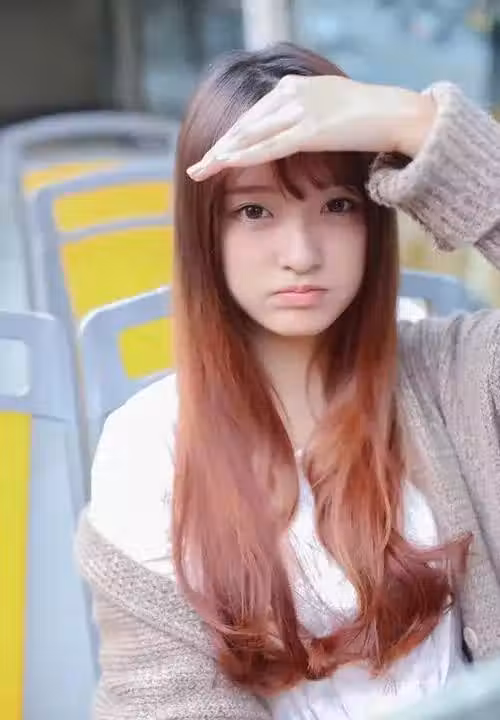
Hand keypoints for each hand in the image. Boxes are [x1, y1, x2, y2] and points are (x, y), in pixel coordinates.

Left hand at [186, 75, 435, 180]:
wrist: (398, 113)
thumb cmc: (370, 118)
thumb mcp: (332, 113)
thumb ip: (309, 121)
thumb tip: (298, 136)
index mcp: (294, 87)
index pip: (253, 116)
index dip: (231, 138)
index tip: (214, 155)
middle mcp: (291, 93)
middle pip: (245, 124)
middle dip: (219, 148)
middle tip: (196, 167)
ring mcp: (300, 109)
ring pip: (251, 134)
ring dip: (223, 154)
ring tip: (200, 170)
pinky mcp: (310, 128)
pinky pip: (269, 145)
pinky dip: (244, 155)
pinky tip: (225, 164)